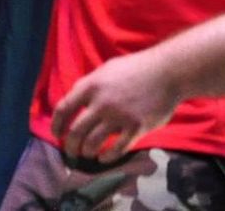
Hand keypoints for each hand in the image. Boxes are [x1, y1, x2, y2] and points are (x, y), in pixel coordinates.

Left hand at [51, 50, 180, 162]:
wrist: (168, 71)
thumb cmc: (138, 67)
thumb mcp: (109, 68)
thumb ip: (91, 85)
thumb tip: (76, 102)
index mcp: (92, 85)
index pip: (63, 108)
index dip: (56, 124)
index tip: (57, 134)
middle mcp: (101, 102)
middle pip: (76, 132)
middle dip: (71, 146)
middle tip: (72, 151)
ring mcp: (119, 116)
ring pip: (92, 144)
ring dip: (87, 152)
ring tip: (89, 153)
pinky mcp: (135, 128)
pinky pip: (115, 150)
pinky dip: (106, 157)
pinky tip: (105, 157)